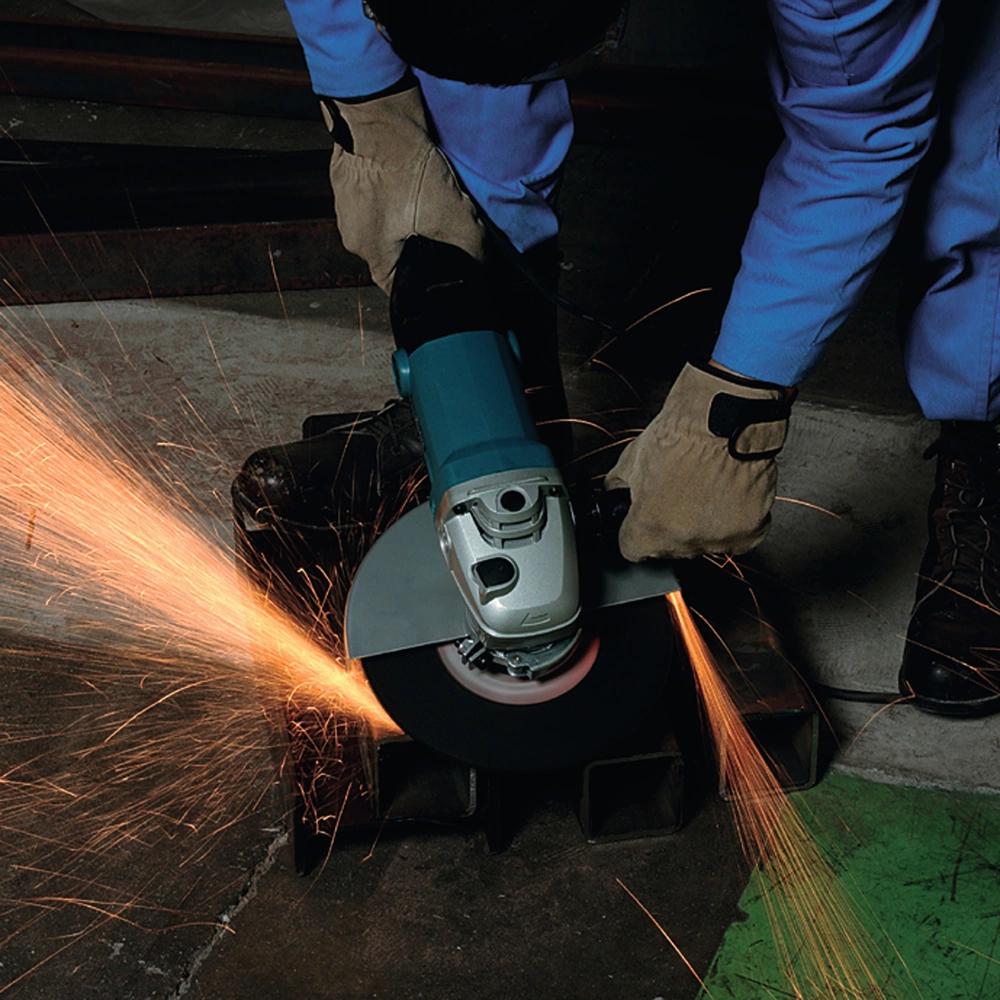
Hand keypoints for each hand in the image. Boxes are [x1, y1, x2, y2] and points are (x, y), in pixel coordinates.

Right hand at [321, 79, 484, 291]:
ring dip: (407, 213)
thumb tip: (483, 264)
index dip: (420, 282)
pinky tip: (413, 176)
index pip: (396, 285)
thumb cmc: (402, 163)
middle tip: (442, 226)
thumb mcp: (450, 213)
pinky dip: (395, 189)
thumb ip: (470, 247)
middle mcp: (352, 231)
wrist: (376, 108)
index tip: (440, 271)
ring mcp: (346, 201)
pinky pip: (377, 193)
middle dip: (419, 243)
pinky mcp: (348, 173)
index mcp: (368, 250)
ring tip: (427, 197)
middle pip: (392, 251)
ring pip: (385, 221)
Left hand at [605, 362, 792, 560]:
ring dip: (704, 525)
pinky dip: (734, 521)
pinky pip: (738, 538)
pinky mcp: (751, 530)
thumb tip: (613, 495)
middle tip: (678, 496)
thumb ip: (617, 488)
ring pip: (705, 544)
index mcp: (650, 528)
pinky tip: (727, 497)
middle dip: (669, 527)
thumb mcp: (632, 460)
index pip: (633, 549)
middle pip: (670, 549)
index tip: (642, 523)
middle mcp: (685, 540)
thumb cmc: (683, 433)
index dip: (635, 532)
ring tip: (704, 491)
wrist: (724, 417)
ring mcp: (720, 537)